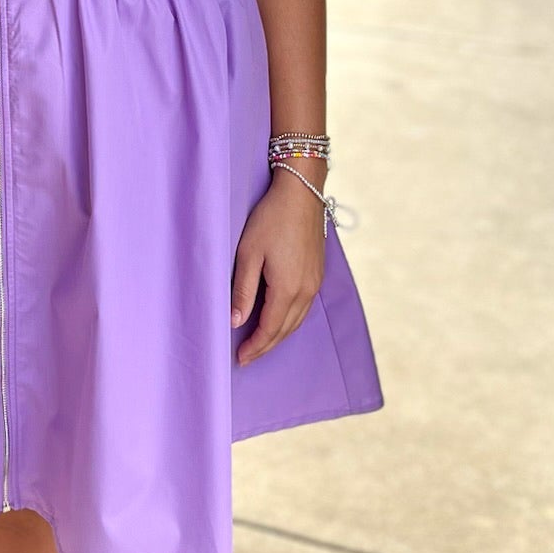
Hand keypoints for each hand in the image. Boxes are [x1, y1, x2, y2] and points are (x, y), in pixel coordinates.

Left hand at [231, 173, 326, 365]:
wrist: (301, 193)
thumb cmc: (271, 219)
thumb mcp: (249, 253)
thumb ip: (243, 290)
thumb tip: (235, 321)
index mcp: (288, 288)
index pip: (270, 329)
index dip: (255, 347)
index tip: (240, 359)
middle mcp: (306, 291)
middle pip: (285, 330)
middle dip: (266, 346)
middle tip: (247, 358)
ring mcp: (315, 283)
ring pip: (297, 321)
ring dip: (278, 336)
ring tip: (260, 344)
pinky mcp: (318, 274)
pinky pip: (305, 308)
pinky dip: (290, 321)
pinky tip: (279, 320)